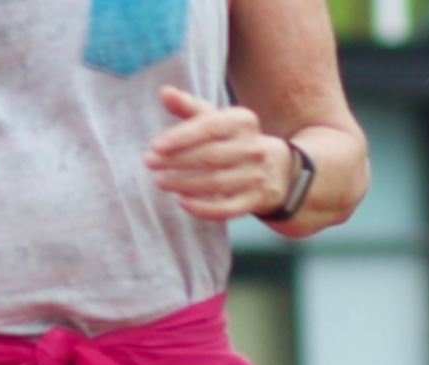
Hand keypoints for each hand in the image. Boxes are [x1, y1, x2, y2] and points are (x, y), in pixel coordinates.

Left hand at [146, 87, 292, 221]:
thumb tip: (164, 92)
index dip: (182, 137)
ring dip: (184, 183)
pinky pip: (228, 208)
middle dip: (177, 160)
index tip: (156, 146)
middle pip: (211, 156)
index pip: (211, 127)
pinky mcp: (258, 199)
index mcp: (244, 121)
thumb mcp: (218, 120)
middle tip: (150, 162)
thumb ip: (189, 107)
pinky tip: (181, 202)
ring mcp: (258, 175)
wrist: (278, 169)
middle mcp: (254, 147)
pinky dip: (203, 208)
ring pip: (217, 182)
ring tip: (160, 181)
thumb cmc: (235, 140)